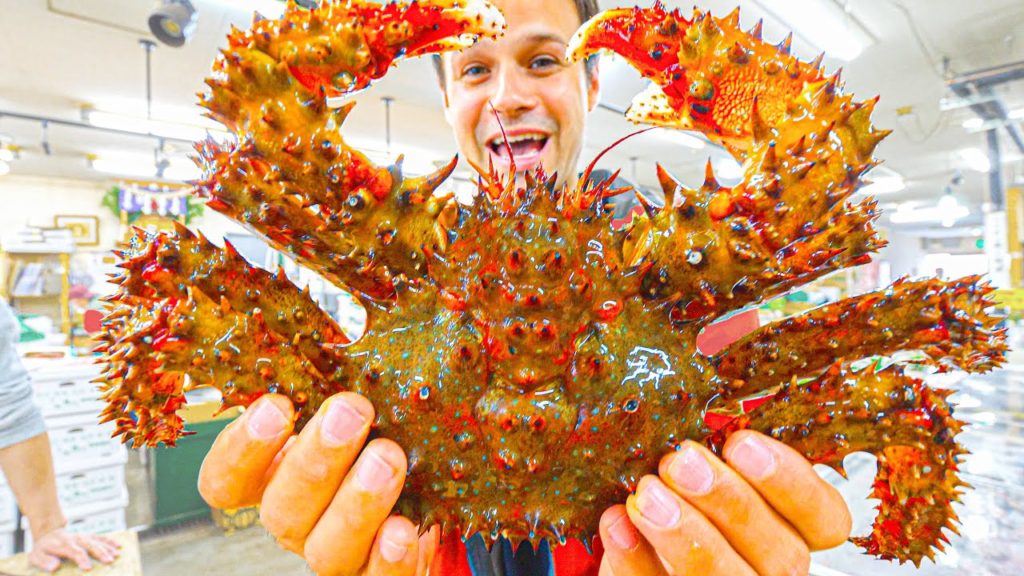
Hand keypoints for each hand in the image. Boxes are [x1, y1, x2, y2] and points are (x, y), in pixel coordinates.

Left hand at [29, 527, 120, 572]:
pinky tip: (118, 546)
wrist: (48, 533)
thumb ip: (44, 561)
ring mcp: (83, 537)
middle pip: (89, 545)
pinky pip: (100, 537)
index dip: (82, 559)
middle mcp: (75, 539)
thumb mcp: (35, 556)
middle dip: (100, 553)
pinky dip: (110, 541)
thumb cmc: (42, 549)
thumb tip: (55, 566)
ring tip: (116, 556)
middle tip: (109, 561)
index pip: (74, 551)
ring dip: (107, 548)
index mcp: (63, 545)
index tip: (88, 567)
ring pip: (96, 541)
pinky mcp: (88, 536)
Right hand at [198, 393, 438, 575]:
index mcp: (275, 478)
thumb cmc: (383, 433)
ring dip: (355, 503)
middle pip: (282, 510)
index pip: (224, 481)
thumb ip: (341, 372)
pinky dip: (388, 560)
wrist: (435, 497)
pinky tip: (404, 529)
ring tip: (389, 457)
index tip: (275, 404)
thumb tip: (345, 304)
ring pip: (325, 549)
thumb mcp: (359, 401)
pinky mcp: (379, 574)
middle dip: (314, 461)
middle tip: (352, 412)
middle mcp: (298, 520)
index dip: (239, 450)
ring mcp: (337, 553)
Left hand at [597, 430, 851, 575]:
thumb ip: (703, 465)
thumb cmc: (679, 505)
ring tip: (646, 494)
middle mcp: (773, 572)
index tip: (741, 443)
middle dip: (729, 502)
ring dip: (685, 535)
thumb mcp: (699, 480)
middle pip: (780, 552)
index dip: (790, 483)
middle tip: (681, 461)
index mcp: (791, 532)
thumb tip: (684, 446)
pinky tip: (616, 525)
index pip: (825, 517)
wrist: (638, 555)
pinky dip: (634, 560)